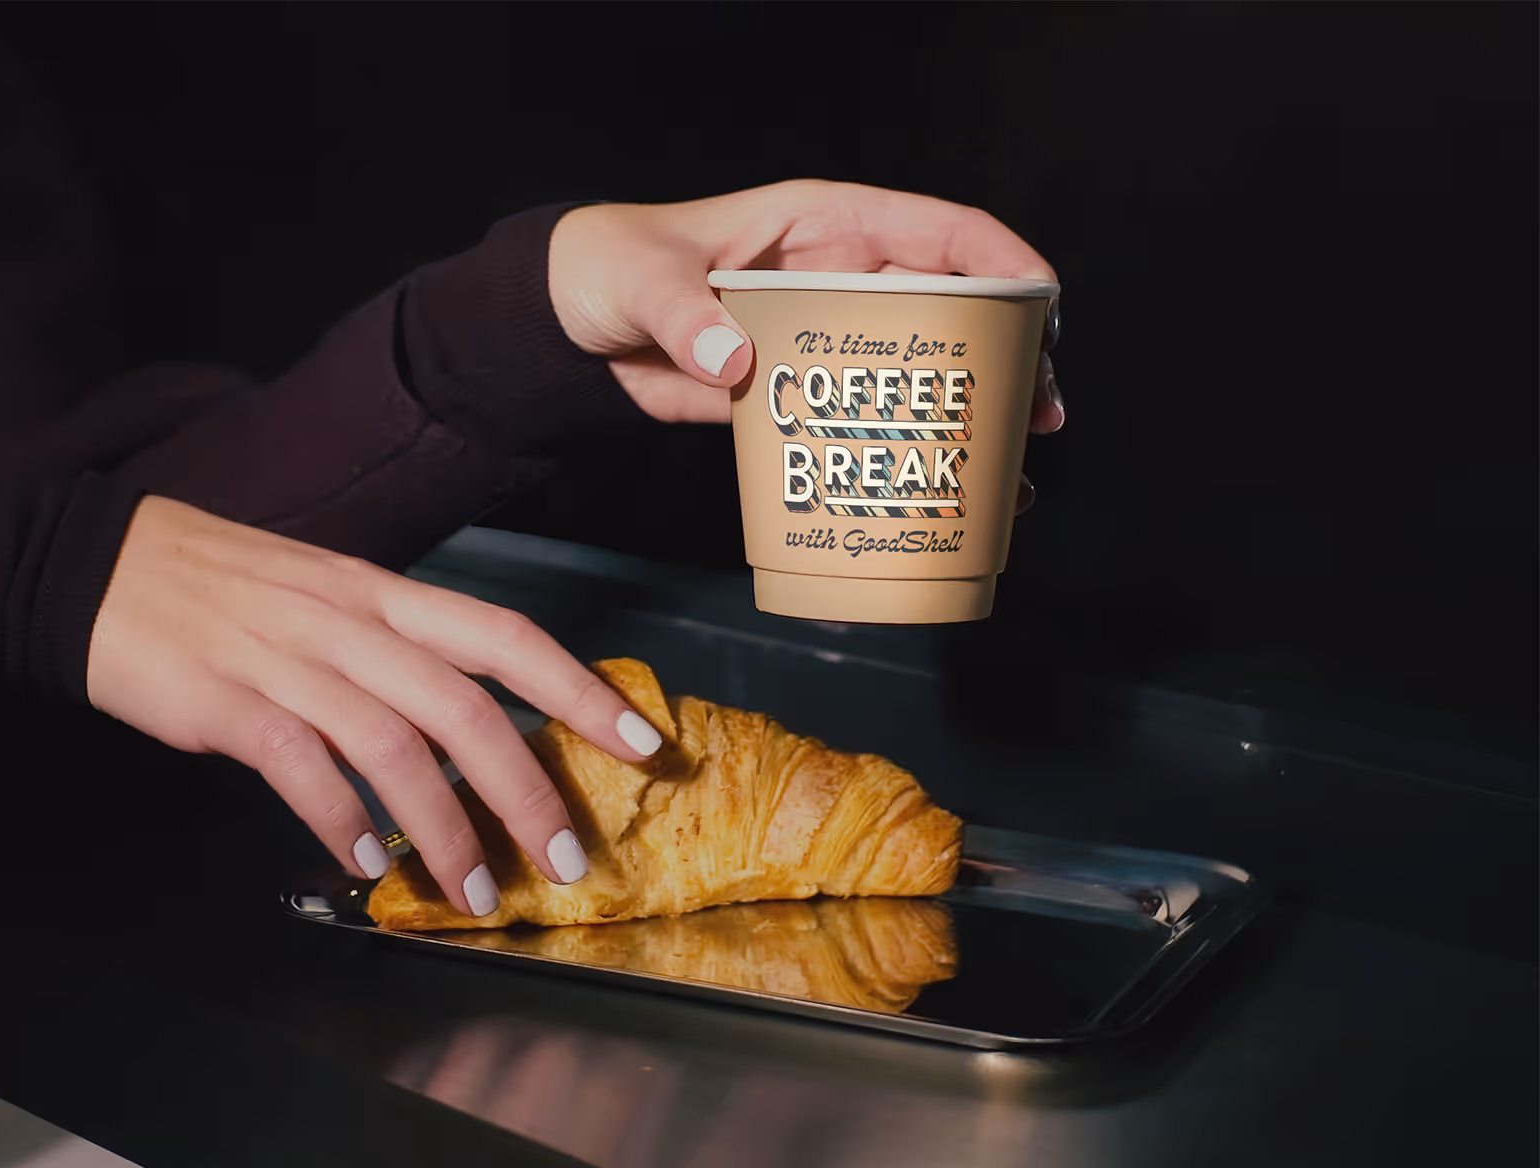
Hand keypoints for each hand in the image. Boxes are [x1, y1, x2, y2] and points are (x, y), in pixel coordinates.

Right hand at [86, 496, 663, 917]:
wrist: (90, 566)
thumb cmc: (213, 583)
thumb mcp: (320, 593)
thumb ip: (391, 645)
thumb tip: (460, 717)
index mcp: (380, 592)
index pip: (503, 636)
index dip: (578, 688)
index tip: (639, 740)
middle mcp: (348, 622)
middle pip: (465, 705)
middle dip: (527, 787)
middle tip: (566, 857)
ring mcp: (287, 660)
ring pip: (395, 745)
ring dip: (446, 829)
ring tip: (474, 891)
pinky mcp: (226, 702)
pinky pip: (301, 765)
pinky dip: (341, 817)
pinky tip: (364, 862)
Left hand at [549, 180, 1063, 510]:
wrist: (566, 327)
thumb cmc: (606, 267)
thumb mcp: (641, 276)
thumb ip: (682, 311)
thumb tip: (730, 357)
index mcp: (822, 225)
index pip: (936, 230)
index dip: (1000, 260)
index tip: (1044, 304)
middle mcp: (840, 279)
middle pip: (953, 310)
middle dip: (1008, 356)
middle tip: (1040, 413)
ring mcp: (824, 342)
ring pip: (920, 375)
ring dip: (969, 420)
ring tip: (1010, 477)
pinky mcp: (796, 396)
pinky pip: (864, 424)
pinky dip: (900, 459)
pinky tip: (931, 498)